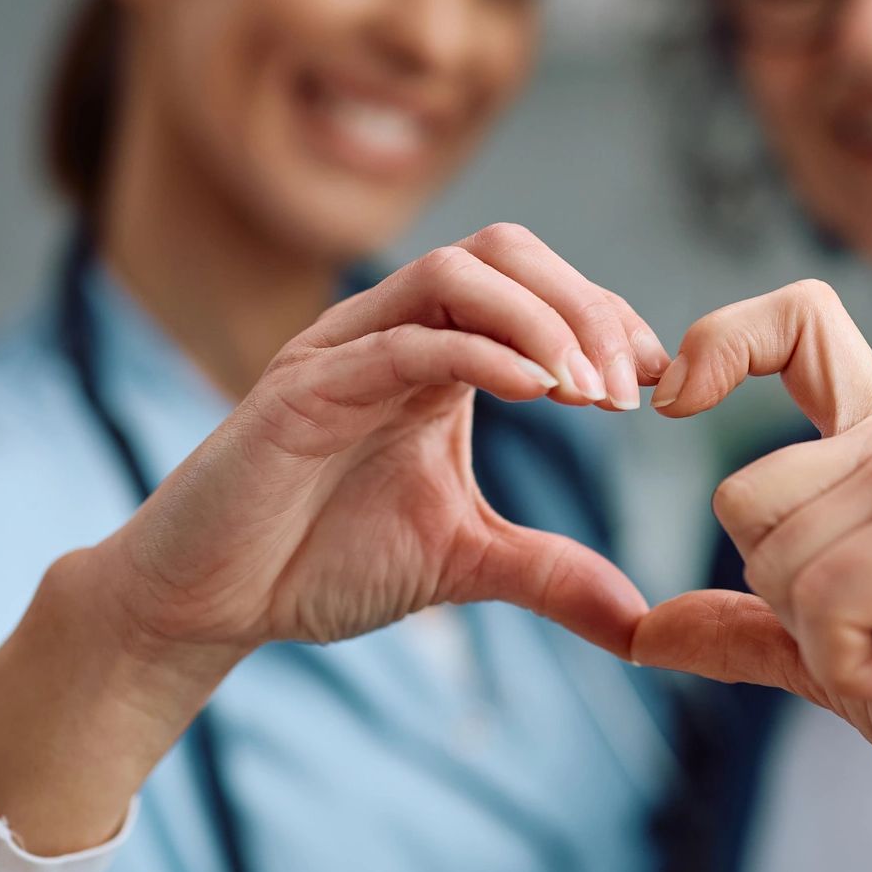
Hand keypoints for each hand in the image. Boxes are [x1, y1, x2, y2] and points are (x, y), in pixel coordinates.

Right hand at [107, 223, 668, 661]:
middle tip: (632, 384)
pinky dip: (482, 352)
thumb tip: (640, 620)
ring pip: (458, 272)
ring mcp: (348, 348)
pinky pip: (406, 339)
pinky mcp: (305, 385)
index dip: (607, 319)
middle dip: (584, 305)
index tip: (660, 381)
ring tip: (594, 394)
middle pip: (505, 252)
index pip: (538, 291)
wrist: (211, 602)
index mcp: (438, 355)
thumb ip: (550, 573)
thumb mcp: (465, 561)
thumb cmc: (325, 560)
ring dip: (543, 321)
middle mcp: (396, 331)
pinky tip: (537, 392)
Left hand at [635, 280, 871, 839]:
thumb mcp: (828, 653)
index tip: (675, 398)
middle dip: (782, 594)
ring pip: (773, 553)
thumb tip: (636, 631)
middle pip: (742, 495)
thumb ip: (742, 624)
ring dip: (821, 638)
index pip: (797, 323)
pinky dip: (848, 663)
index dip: (722, 340)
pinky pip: (824, 596)